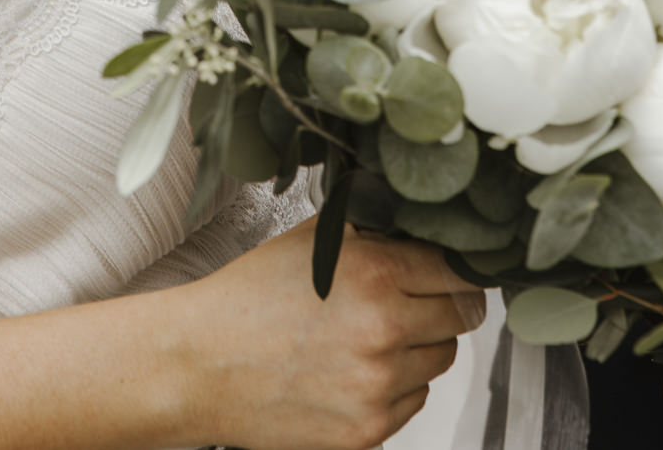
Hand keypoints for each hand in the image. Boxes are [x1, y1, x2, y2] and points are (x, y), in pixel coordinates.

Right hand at [191, 218, 486, 449]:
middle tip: (412, 299)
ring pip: (439, 361)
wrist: (201, 364)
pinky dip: (397, 385)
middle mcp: (384, 331)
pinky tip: (356, 368)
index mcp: (376, 274)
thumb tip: (423, 233)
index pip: (458, 271)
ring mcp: (377, 386)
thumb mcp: (316, 240)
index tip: (451, 271)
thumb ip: (376, 235)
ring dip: (419, 346)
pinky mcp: (366, 430)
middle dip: (442, 304)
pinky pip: (413, 402)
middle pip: (461, 317)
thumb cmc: (251, 298)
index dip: (455, 267)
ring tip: (371, 335)